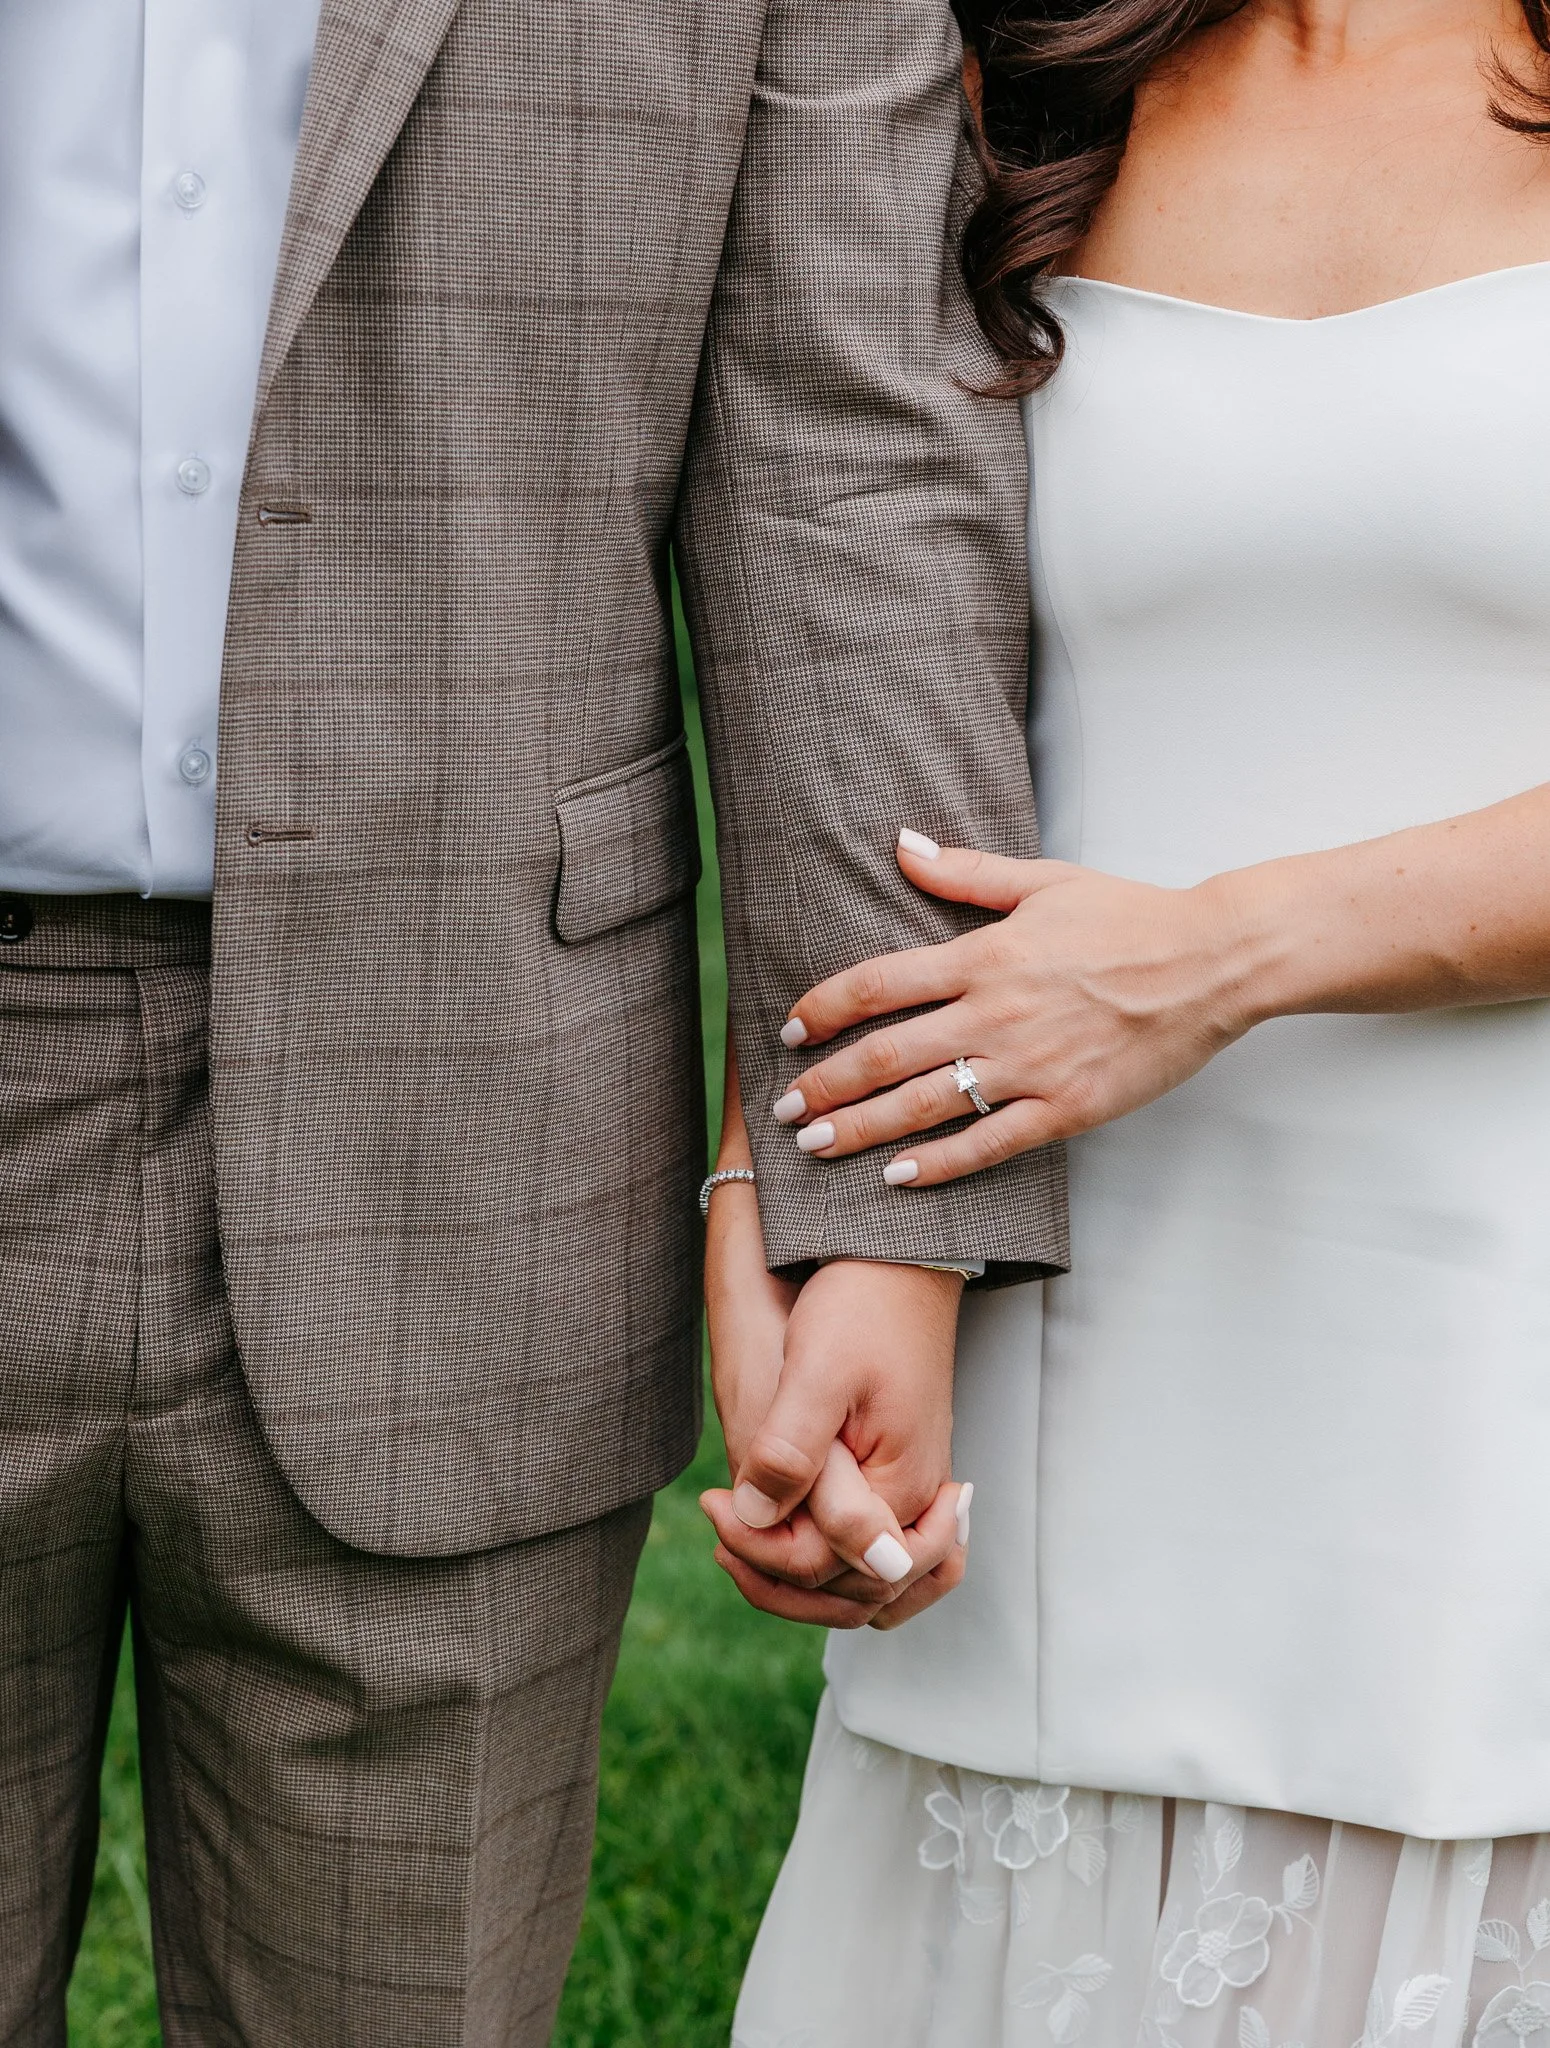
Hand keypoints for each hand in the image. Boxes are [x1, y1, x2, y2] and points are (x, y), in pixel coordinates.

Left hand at [704, 1253, 968, 1626]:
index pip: (823, 1565)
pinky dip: (834, 1561)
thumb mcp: (819, 1371)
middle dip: (774, 1578)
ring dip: (803, 1581)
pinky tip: (786, 1530)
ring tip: (742, 1543)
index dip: (756, 1551)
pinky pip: (875, 1546)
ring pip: (866, 1581)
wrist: (904, 1256)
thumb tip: (755, 1521)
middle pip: (850, 1593)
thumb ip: (793, 1452)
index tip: (710, 1503)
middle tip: (717, 1526)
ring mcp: (916, 1489)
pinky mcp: (903, 1470)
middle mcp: (918, 1501)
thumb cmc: (864, 1303)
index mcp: (899, 1485)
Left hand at [771, 832, 1251, 1185]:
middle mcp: (995, 1014)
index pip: (878, 984)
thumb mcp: (1044, 881)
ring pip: (924, 1105)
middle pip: (886, 1054)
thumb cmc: (1132, 918)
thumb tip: (900, 844)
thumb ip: (965, 873)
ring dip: (861, 1128)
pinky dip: (937, 1164)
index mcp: (984, 956)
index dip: (823, 1008)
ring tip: (816, 1146)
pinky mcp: (1066, 1108)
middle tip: (784, 1108)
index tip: (788, 1028)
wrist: (1213, 962)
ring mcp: (1029, 1067)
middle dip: (825, 1084)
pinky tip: (896, 1177)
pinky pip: (987, 1144)